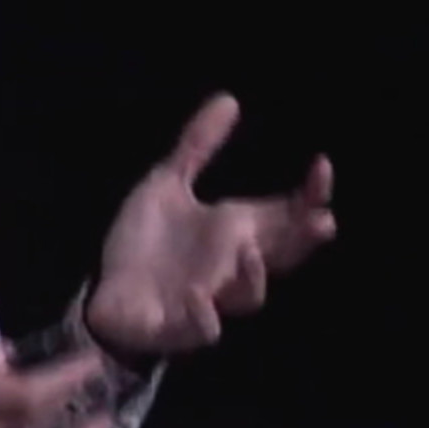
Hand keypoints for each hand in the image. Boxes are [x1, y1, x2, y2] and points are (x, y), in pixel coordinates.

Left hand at [86, 93, 335, 357]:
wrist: (106, 294)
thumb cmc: (144, 244)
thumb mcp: (165, 186)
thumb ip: (196, 147)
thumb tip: (229, 98)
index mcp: (232, 231)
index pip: (287, 215)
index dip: (311, 195)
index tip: (321, 164)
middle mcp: (229, 266)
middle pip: (283, 257)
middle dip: (303, 240)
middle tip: (322, 220)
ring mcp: (208, 299)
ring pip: (248, 296)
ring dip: (253, 275)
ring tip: (248, 248)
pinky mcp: (177, 326)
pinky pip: (201, 329)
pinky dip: (203, 316)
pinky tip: (197, 296)